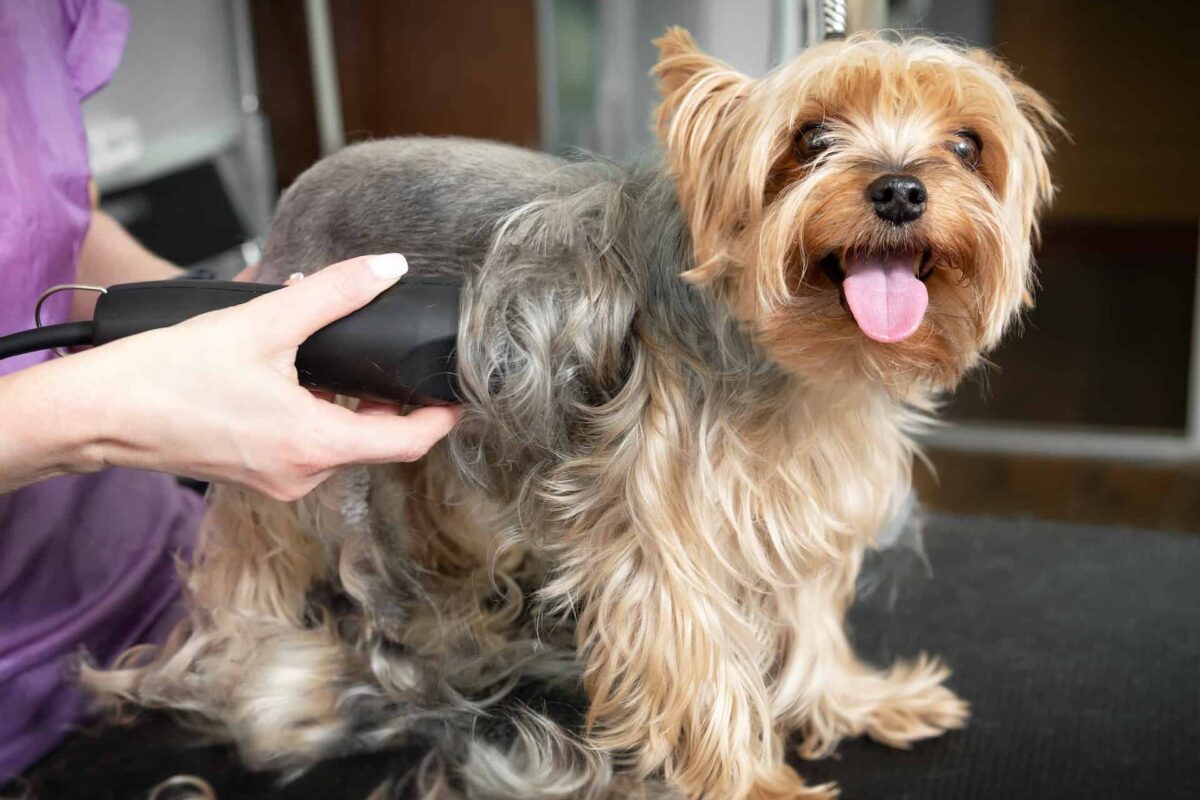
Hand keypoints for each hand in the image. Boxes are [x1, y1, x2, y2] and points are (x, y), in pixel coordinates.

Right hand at [65, 253, 459, 499]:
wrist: (98, 414)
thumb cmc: (168, 376)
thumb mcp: (263, 323)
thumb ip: (334, 294)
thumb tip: (385, 269)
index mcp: (317, 445)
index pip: (409, 443)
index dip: (440, 417)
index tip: (457, 394)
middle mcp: (303, 473)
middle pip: (373, 437)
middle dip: (378, 390)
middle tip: (371, 346)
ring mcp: (278, 478)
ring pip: (335, 437)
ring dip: (340, 395)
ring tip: (317, 346)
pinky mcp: (254, 472)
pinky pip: (302, 441)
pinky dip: (309, 407)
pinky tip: (286, 368)